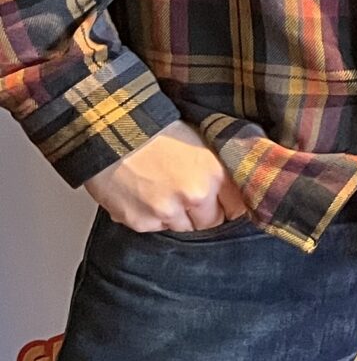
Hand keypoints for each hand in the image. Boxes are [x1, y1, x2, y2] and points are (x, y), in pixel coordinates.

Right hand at [84, 123, 247, 233]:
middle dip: (203, 214)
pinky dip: (151, 217)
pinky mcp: (141, 222)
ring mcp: (166, 212)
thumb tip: (237, 194)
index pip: (237, 208)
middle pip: (211, 223)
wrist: (116, 133)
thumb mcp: (204, 145)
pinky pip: (155, 228)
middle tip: (189, 197)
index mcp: (215, 176)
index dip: (229, 205)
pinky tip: (144, 196)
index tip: (223, 203)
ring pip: (182, 228)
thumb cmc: (160, 134)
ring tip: (164, 193)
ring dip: (177, 217)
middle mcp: (194, 197)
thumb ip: (221, 172)